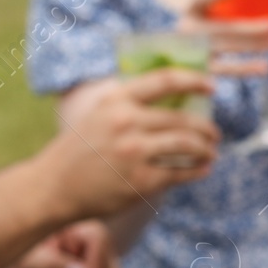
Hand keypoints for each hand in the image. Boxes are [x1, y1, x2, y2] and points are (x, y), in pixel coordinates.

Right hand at [48, 69, 220, 216]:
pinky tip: (203, 169)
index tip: (212, 87)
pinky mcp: (140, 181)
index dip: (195, 81)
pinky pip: (180, 172)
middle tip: (214, 134)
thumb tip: (175, 98)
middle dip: (206, 128)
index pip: (166, 80)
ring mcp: (134, 152)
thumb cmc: (79, 150)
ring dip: (206, 149)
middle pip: (183, 119)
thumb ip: (129, 104)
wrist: (53, 187)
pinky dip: (198, 170)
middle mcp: (126, 122)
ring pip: (187, 144)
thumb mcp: (98, 114)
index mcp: (117, 99)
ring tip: (210, 152)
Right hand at [179, 0, 267, 75]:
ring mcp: (191, 51)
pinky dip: (244, 68)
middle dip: (252, 29)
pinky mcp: (198, 71)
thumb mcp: (211, 13)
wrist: (178, 62)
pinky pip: (224, 69)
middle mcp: (188, 30)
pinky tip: (264, 68)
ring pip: (226, 47)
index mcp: (191, 11)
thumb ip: (227, 2)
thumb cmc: (205, 30)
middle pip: (223, 28)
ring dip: (253, 46)